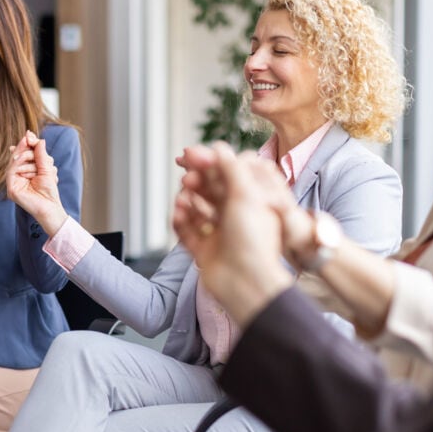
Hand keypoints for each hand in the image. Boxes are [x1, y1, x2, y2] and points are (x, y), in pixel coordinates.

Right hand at [6, 131, 67, 234]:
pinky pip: (11, 170)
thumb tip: (36, 138)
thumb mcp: (47, 168)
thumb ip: (41, 153)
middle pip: (18, 155)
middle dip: (27, 149)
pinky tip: (24, 160)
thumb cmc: (49, 189)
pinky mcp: (11, 187)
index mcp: (26, 169)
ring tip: (38, 168)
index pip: (24, 153)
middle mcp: (18, 174)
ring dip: (27, 158)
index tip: (29, 134)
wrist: (50, 206)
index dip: (26, 143)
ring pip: (15, 160)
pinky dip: (19, 163)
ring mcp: (13, 181)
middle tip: (31, 143)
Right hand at [178, 146, 313, 268]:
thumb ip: (231, 168)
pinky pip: (187, 230)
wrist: (246, 284)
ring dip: (187, 199)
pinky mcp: (205, 250)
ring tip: (183, 199)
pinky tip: (179, 213)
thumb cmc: (254, 242)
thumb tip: (219, 147)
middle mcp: (235, 215)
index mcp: (250, 199)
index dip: (208, 162)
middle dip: (196, 180)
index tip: (191, 154)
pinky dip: (181, 220)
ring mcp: (219, 232)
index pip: (226, 174)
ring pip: (196, 208)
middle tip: (186, 177)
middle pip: (209, 189)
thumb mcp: (246, 194)